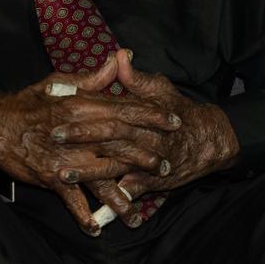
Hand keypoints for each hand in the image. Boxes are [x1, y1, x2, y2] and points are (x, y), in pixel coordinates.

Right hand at [0, 54, 180, 234]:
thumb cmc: (27, 102)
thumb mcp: (59, 82)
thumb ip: (92, 77)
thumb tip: (120, 59)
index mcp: (80, 106)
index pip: (124, 110)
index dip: (151, 116)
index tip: (173, 121)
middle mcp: (77, 133)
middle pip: (119, 144)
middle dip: (145, 156)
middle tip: (166, 165)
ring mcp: (64, 157)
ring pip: (100, 177)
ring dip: (120, 193)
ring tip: (138, 209)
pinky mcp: (49, 176)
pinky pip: (70, 199)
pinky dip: (83, 214)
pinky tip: (96, 228)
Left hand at [50, 50, 239, 209]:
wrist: (210, 139)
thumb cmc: (179, 109)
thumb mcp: (159, 88)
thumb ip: (135, 77)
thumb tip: (119, 55)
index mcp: (141, 113)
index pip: (110, 110)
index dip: (85, 111)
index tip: (60, 110)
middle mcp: (144, 136)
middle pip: (110, 137)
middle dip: (81, 139)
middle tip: (54, 138)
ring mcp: (148, 161)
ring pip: (116, 167)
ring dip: (89, 174)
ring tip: (63, 176)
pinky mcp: (154, 182)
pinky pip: (132, 192)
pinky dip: (115, 200)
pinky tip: (95, 208)